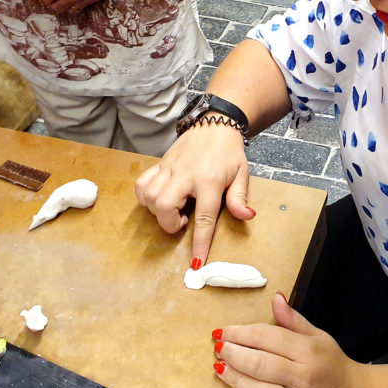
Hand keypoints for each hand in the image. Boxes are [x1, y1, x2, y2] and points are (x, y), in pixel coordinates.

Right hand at [134, 121, 254, 266]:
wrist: (215, 124)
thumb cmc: (229, 152)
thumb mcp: (241, 174)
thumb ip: (239, 198)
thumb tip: (246, 216)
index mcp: (210, 180)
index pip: (204, 217)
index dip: (200, 242)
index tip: (196, 263)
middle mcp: (186, 174)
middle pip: (164, 206)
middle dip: (169, 224)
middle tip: (182, 222)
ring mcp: (169, 168)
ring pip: (149, 196)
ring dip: (157, 211)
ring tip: (173, 209)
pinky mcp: (159, 164)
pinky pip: (141, 183)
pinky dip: (145, 196)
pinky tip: (158, 199)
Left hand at [212, 293, 361, 387]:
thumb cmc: (331, 362)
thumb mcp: (317, 336)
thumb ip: (293, 319)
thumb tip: (275, 297)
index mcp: (308, 350)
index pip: (269, 337)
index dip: (242, 332)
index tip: (224, 330)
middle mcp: (302, 375)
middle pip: (260, 363)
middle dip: (235, 353)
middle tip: (219, 346)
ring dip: (235, 376)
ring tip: (220, 364)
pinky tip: (235, 382)